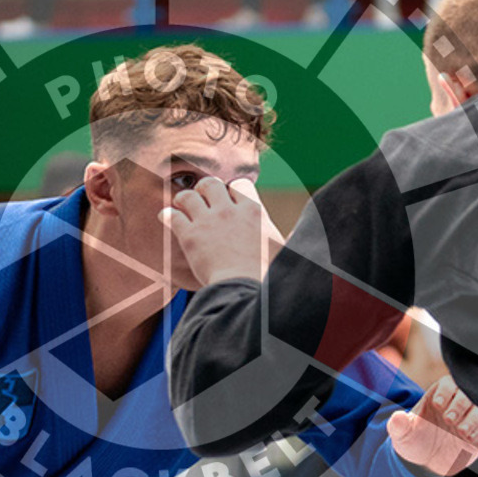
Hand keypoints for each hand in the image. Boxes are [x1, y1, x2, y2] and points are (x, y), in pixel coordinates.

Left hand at [160, 177, 284, 285]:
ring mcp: (208, 222)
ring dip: (184, 200)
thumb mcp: (289, 253)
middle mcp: (230, 211)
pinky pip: (172, 215)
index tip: (231, 199)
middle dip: (206, 190)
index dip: (233, 191)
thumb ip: (296, 238)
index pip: (240, 185)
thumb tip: (312, 232)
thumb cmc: (270, 277)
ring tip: (182, 207)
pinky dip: (167, 215)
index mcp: (255, 212)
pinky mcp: (189, 236)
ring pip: (189, 195)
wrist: (246, 292)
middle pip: (211, 184)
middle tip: (203, 201)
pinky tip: (165, 218)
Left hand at [386, 375, 477, 476]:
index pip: (447, 384)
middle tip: (448, 419)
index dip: (445, 391)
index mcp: (437, 397)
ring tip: (460, 431)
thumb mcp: (401, 434)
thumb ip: (398, 425)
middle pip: (465, 395)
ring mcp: (467, 420)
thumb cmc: (414, 440)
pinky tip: (469, 440)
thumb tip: (397, 417)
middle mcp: (455, 406)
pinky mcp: (477, 435)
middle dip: (459, 405)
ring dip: (471, 419)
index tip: (436, 404)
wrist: (426, 462)